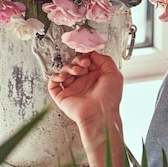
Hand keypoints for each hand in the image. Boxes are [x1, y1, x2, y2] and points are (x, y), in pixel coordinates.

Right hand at [49, 52, 125, 166]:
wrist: (100, 114)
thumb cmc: (109, 98)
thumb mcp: (114, 74)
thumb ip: (105, 60)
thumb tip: (93, 53)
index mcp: (95, 77)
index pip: (87, 61)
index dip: (86, 56)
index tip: (88, 56)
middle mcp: (83, 82)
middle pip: (75, 64)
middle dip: (78, 61)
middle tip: (84, 65)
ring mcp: (72, 88)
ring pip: (64, 71)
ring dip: (68, 68)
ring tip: (76, 72)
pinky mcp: (62, 95)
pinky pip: (53, 83)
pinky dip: (55, 76)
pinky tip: (63, 77)